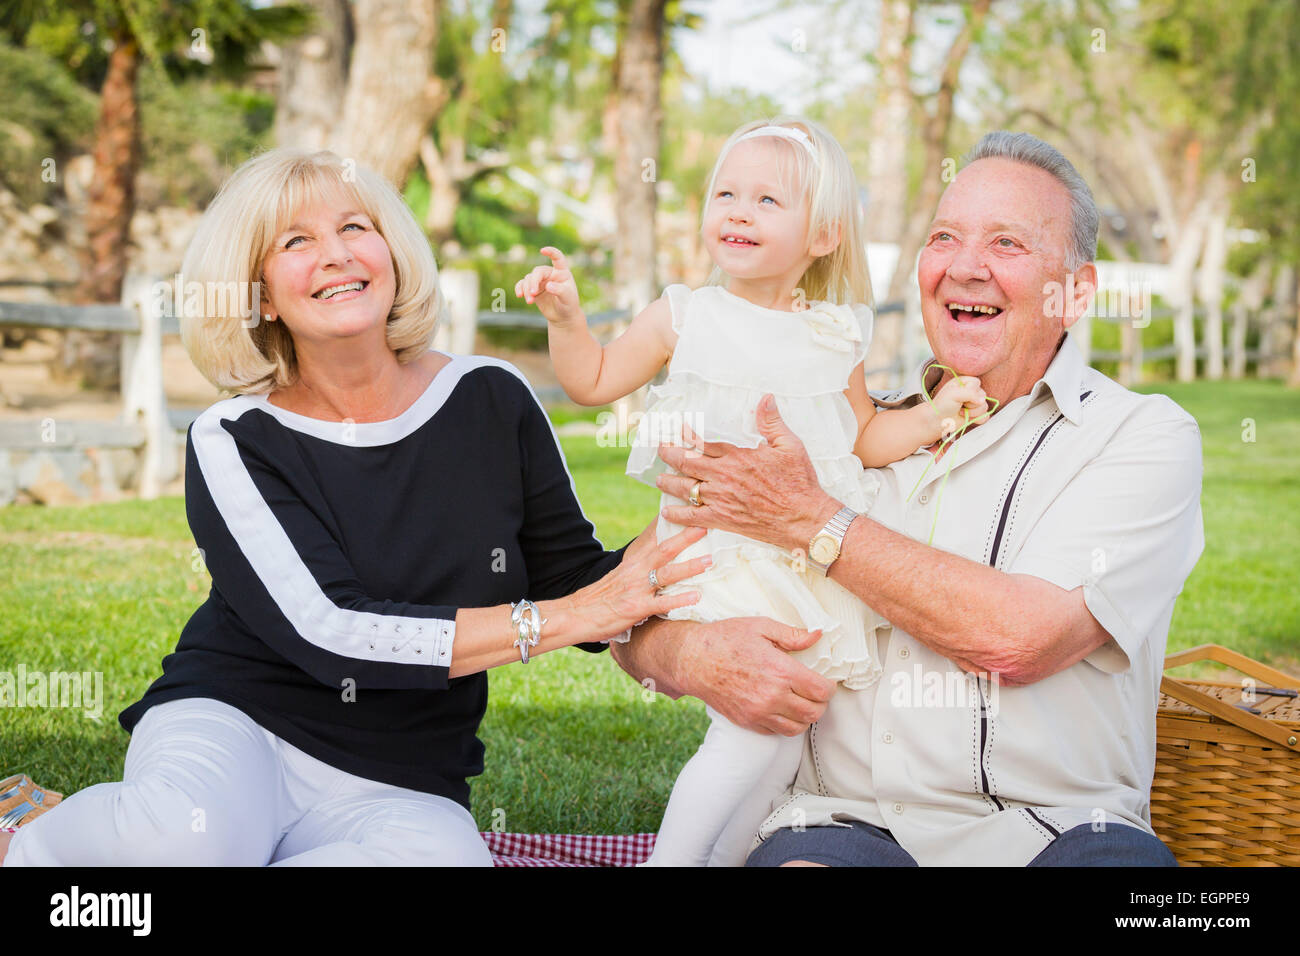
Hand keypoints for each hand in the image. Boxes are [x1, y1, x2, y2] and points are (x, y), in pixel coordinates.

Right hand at [514, 247, 583, 324]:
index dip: (551, 252)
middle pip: (538, 272)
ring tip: (529, 301)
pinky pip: (522, 284)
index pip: (557, 258)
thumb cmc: (569, 305)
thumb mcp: (568, 298)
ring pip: (528, 279)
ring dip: (526, 289)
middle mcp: (550, 274)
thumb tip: (548, 285)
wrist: (562, 316)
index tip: (542, 251)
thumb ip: (560, 290)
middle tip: (533, 293)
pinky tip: (519, 295)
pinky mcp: (533, 288)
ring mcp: (541, 280)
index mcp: (562, 272)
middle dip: (533, 282)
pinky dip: (519, 289)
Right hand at [566, 520, 709, 641]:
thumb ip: (641, 564)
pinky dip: (679, 599)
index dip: (669, 520)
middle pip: (664, 549)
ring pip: (666, 574)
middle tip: (706, 526)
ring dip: (689, 567)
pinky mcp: (637, 608)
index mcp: (632, 560)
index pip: (652, 535)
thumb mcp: (621, 573)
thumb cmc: (602, 596)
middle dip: (686, 537)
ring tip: (709, 561)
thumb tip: (661, 555)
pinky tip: (696, 597)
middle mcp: (635, 570)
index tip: (686, 506)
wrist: (576, 614)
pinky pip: (661, 603)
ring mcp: (637, 589)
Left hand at [655, 394, 838, 553]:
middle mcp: (723, 476)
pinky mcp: (722, 520)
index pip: (703, 443)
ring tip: (660, 479)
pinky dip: (677, 514)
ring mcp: (720, 499)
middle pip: (687, 463)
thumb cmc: (799, 482)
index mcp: (737, 456)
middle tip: (661, 450)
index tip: (676, 430)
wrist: (804, 519)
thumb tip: (765, 398)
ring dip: (669, 483)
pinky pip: (692, 517)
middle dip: (669, 455)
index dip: (686, 436)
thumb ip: (772, 422)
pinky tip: (667, 512)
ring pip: (685, 489)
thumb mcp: (790, 445)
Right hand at [674, 616, 835, 734]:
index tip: (825, 681)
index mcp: (780, 671)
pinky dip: (784, 723)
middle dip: (820, 703)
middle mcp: (772, 696)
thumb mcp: (760, 626)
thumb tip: (817, 635)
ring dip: (804, 716)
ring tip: (800, 702)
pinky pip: (776, 732)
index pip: (821, 691)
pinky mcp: (747, 721)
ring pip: (797, 727)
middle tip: (815, 692)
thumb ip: (792, 634)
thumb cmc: (724, 639)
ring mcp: (758, 712)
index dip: (829, 687)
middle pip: (813, 712)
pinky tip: (781, 708)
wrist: (692, 660)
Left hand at [925, 374, 988, 440]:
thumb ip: (970, 393)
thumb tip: (982, 400)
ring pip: (985, 407)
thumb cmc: (942, 405)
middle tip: (959, 405)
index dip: (970, 390)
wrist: (937, 421)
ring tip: (960, 411)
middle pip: (983, 395)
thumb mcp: (953, 393)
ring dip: (972, 412)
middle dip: (971, 403)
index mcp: (965, 382)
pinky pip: (985, 416)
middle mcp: (971, 392)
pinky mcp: (977, 415)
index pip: (977, 382)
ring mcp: (975, 404)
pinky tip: (967, 418)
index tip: (959, 395)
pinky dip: (977, 419)